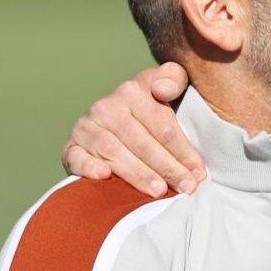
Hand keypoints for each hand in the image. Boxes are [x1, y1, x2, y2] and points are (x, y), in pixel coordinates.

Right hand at [61, 62, 204, 196]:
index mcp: (133, 91)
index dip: (182, 150)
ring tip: (159, 191)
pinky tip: (105, 177)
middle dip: (167, 167)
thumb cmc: (154, 108)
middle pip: (141, 142)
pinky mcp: (71, 146)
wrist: (119, 119)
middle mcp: (107, 107)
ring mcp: (87, 127)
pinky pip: (77, 157)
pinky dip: (89, 167)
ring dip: (138, 173)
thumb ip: (174, 79)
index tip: (198, 171)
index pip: (161, 124)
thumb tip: (162, 90)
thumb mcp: (170, 86)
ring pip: (114, 152)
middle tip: (185, 187)